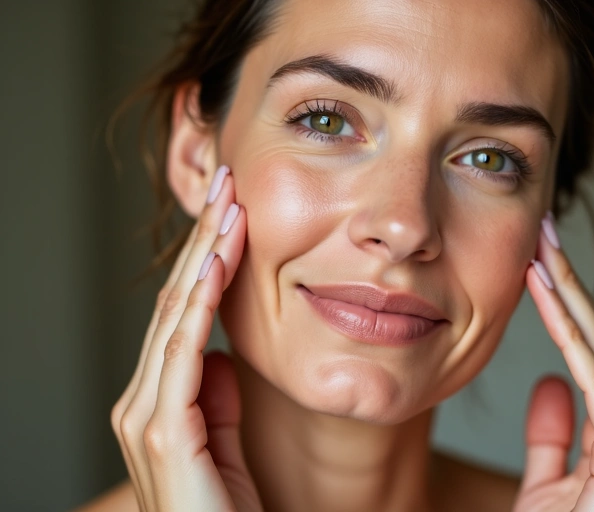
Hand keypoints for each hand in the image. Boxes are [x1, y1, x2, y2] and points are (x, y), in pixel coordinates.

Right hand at [110, 165, 260, 510]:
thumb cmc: (230, 508)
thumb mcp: (228, 439)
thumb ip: (218, 398)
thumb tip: (220, 355)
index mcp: (160, 397)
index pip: (184, 310)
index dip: (208, 258)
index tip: (233, 211)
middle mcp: (144, 399)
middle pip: (177, 300)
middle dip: (205, 240)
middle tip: (228, 186)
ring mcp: (148, 415)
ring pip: (178, 316)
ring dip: (205, 256)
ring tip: (229, 206)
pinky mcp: (166, 433)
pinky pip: (183, 353)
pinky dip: (198, 305)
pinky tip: (215, 265)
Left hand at [512, 214, 593, 511]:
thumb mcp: (548, 481)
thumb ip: (555, 435)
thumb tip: (551, 384)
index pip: (593, 348)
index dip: (567, 300)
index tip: (540, 256)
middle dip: (570, 281)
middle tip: (544, 230)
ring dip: (570, 295)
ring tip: (541, 249)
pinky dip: (572, 335)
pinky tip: (550, 296)